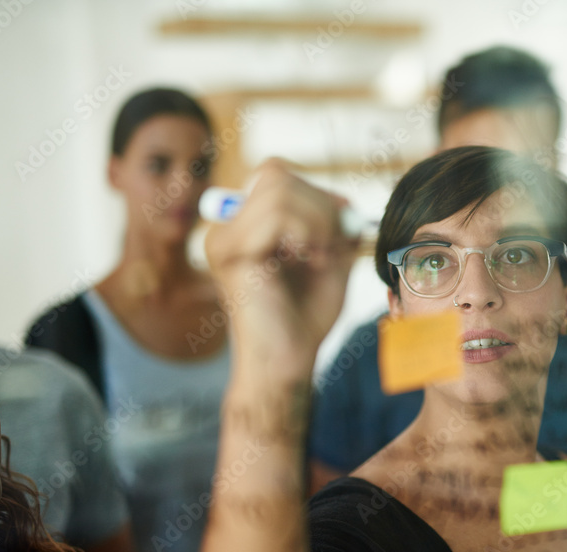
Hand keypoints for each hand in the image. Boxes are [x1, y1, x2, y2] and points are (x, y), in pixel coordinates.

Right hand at [205, 158, 357, 384]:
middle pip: (275, 173)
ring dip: (316, 219)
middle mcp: (227, 228)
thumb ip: (334, 228)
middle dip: (319, 203)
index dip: (315, 190)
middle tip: (332, 244)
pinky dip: (306, 233)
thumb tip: (344, 201)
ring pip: (277, 190)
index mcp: (245, 227)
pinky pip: (275, 216)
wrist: (287, 363)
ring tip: (321, 256)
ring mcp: (222, 239)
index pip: (275, 175)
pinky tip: (312, 262)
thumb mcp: (329, 261)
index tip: (341, 224)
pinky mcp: (229, 254)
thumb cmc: (305, 320)